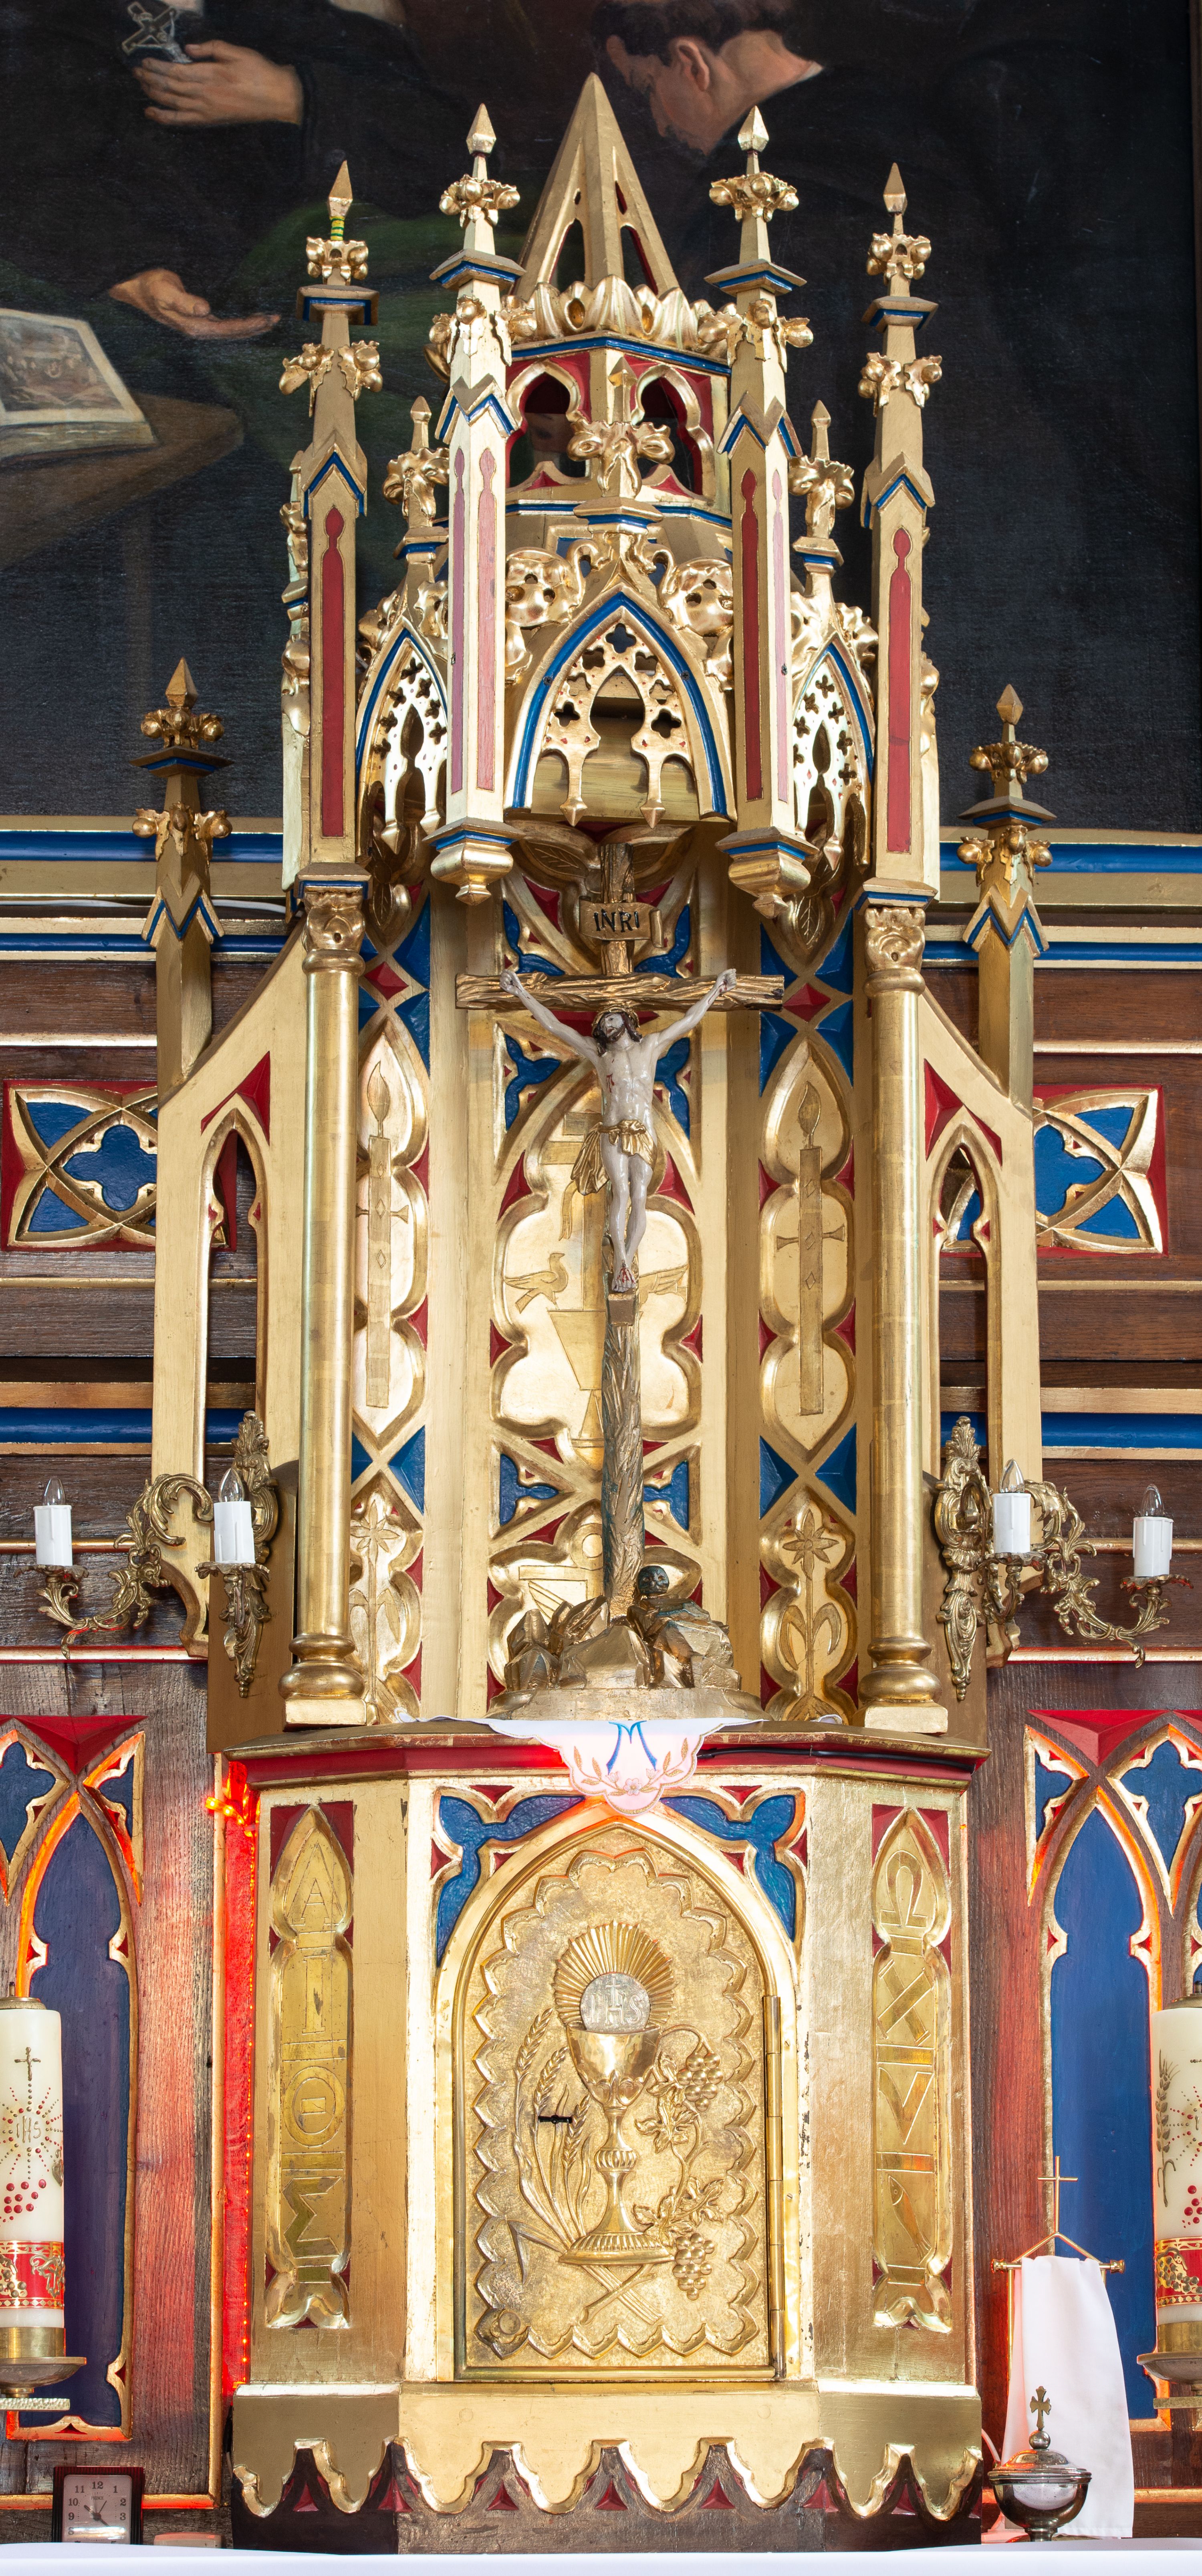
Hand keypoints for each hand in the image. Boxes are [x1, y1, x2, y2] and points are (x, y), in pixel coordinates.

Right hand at [109, 268, 278, 338]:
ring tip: (268, 320)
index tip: (266, 318)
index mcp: (194, 327)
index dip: (249, 324)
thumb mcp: (164, 290)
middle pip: (233, 332)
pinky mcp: (197, 318)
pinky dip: (239, 321)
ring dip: (250, 326)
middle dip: (255, 327)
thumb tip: (206, 310)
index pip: (228, 328)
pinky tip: (248, 318)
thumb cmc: (149, 285)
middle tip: (276, 318)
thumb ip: (185, 301)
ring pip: (231, 329)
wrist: (135, 286)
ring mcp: (198, 325)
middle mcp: (199, 329)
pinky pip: (224, 323)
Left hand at [134, 41, 302, 125]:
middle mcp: (205, 94)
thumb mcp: (237, 52)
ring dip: (154, 95)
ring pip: (172, 103)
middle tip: (136, 71)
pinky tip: (152, 112)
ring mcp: (207, 110)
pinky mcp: (210, 121)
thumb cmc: (260, 72)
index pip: (176, 71)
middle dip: (151, 79)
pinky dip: (165, 117)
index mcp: (212, 75)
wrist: (278, 99)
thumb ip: (211, 49)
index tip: (144, 61)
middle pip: (170, 87)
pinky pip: (182, 121)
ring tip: (141, 85)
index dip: (158, 67)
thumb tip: (187, 51)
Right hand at [499, 966, 523, 996]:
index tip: (511, 975)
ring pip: (500, 978)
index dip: (506, 972)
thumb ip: (509, 971)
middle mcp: (504, 978)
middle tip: (511, 980)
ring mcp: (503, 982)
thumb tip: (504, 970)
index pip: (503, 971)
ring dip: (506, 980)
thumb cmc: (517, 982)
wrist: (518, 988)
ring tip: (510, 983)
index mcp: (507, 975)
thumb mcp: (514, 975)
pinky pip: (500, 983)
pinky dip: (505, 984)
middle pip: (501, 974)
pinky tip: (508, 986)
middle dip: (507, 976)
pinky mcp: (502, 986)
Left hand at [713, 965, 737, 997]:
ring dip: (730, 979)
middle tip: (725, 978)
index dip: (732, 971)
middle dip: (729, 975)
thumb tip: (733, 969)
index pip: (734, 970)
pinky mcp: (733, 985)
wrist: (717, 988)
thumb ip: (727, 971)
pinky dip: (731, 982)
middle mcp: (731, 977)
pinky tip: (728, 983)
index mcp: (729, 974)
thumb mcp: (722, 974)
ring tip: (726, 981)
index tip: (727, 973)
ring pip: (735, 977)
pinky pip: (735, 982)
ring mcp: (732, 981)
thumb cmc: (719, 981)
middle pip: (734, 973)